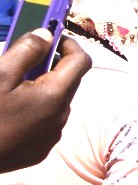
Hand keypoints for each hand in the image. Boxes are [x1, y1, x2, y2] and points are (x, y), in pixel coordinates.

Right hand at [0, 33, 90, 172]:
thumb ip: (26, 51)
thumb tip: (46, 35)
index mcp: (55, 96)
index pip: (81, 61)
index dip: (69, 44)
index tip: (51, 36)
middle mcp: (61, 117)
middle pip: (67, 81)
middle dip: (51, 66)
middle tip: (22, 60)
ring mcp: (51, 136)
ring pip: (55, 102)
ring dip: (41, 88)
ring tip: (11, 87)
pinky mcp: (40, 149)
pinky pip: (45, 121)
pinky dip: (34, 109)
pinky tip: (9, 111)